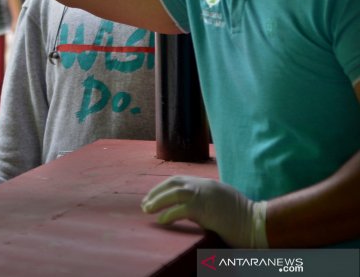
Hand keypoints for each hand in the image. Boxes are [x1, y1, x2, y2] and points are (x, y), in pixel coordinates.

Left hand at [141, 175, 267, 247]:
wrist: (258, 223)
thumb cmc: (242, 217)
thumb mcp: (221, 202)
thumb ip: (206, 199)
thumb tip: (189, 208)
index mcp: (208, 183)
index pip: (180, 180)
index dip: (163, 187)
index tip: (152, 196)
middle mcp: (205, 186)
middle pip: (174, 183)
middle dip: (156, 192)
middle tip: (145, 204)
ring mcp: (206, 196)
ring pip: (174, 193)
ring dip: (157, 201)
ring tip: (147, 209)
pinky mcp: (207, 209)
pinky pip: (182, 209)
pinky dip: (169, 214)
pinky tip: (161, 220)